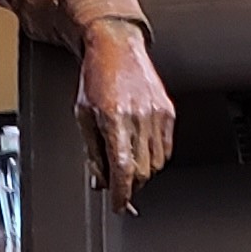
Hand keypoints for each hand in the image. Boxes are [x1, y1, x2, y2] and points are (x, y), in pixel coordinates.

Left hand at [77, 20, 174, 215]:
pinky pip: (166, 148)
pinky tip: (141, 150)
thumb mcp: (82, 115)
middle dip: (129, 183)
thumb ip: (92, 151)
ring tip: (127, 163)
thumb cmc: (96, 77)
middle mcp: (139, 116)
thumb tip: (100, 180)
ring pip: (156, 162)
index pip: (122, 168)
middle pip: (141, 170)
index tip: (119, 205)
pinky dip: (154, 157)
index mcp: (114, 118)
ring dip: (142, 171)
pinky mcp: (168, 111)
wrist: (116, 46)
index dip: (122, 193)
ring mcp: (157, 114)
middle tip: (118, 184)